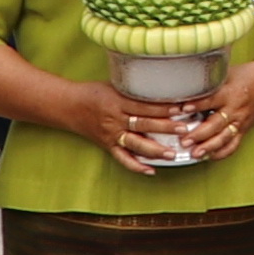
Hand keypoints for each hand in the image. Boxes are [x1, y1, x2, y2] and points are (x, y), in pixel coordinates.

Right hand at [81, 82, 224, 175]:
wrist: (69, 106)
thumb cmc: (94, 92)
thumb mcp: (114, 84)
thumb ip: (135, 88)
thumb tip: (163, 84)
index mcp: (117, 101)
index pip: (143, 105)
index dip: (162, 108)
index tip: (180, 108)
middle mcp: (114, 119)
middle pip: (143, 124)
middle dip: (165, 127)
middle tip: (184, 130)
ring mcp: (111, 134)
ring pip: (135, 144)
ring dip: (154, 150)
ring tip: (172, 154)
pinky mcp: (108, 145)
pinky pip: (122, 158)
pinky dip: (136, 166)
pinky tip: (151, 171)